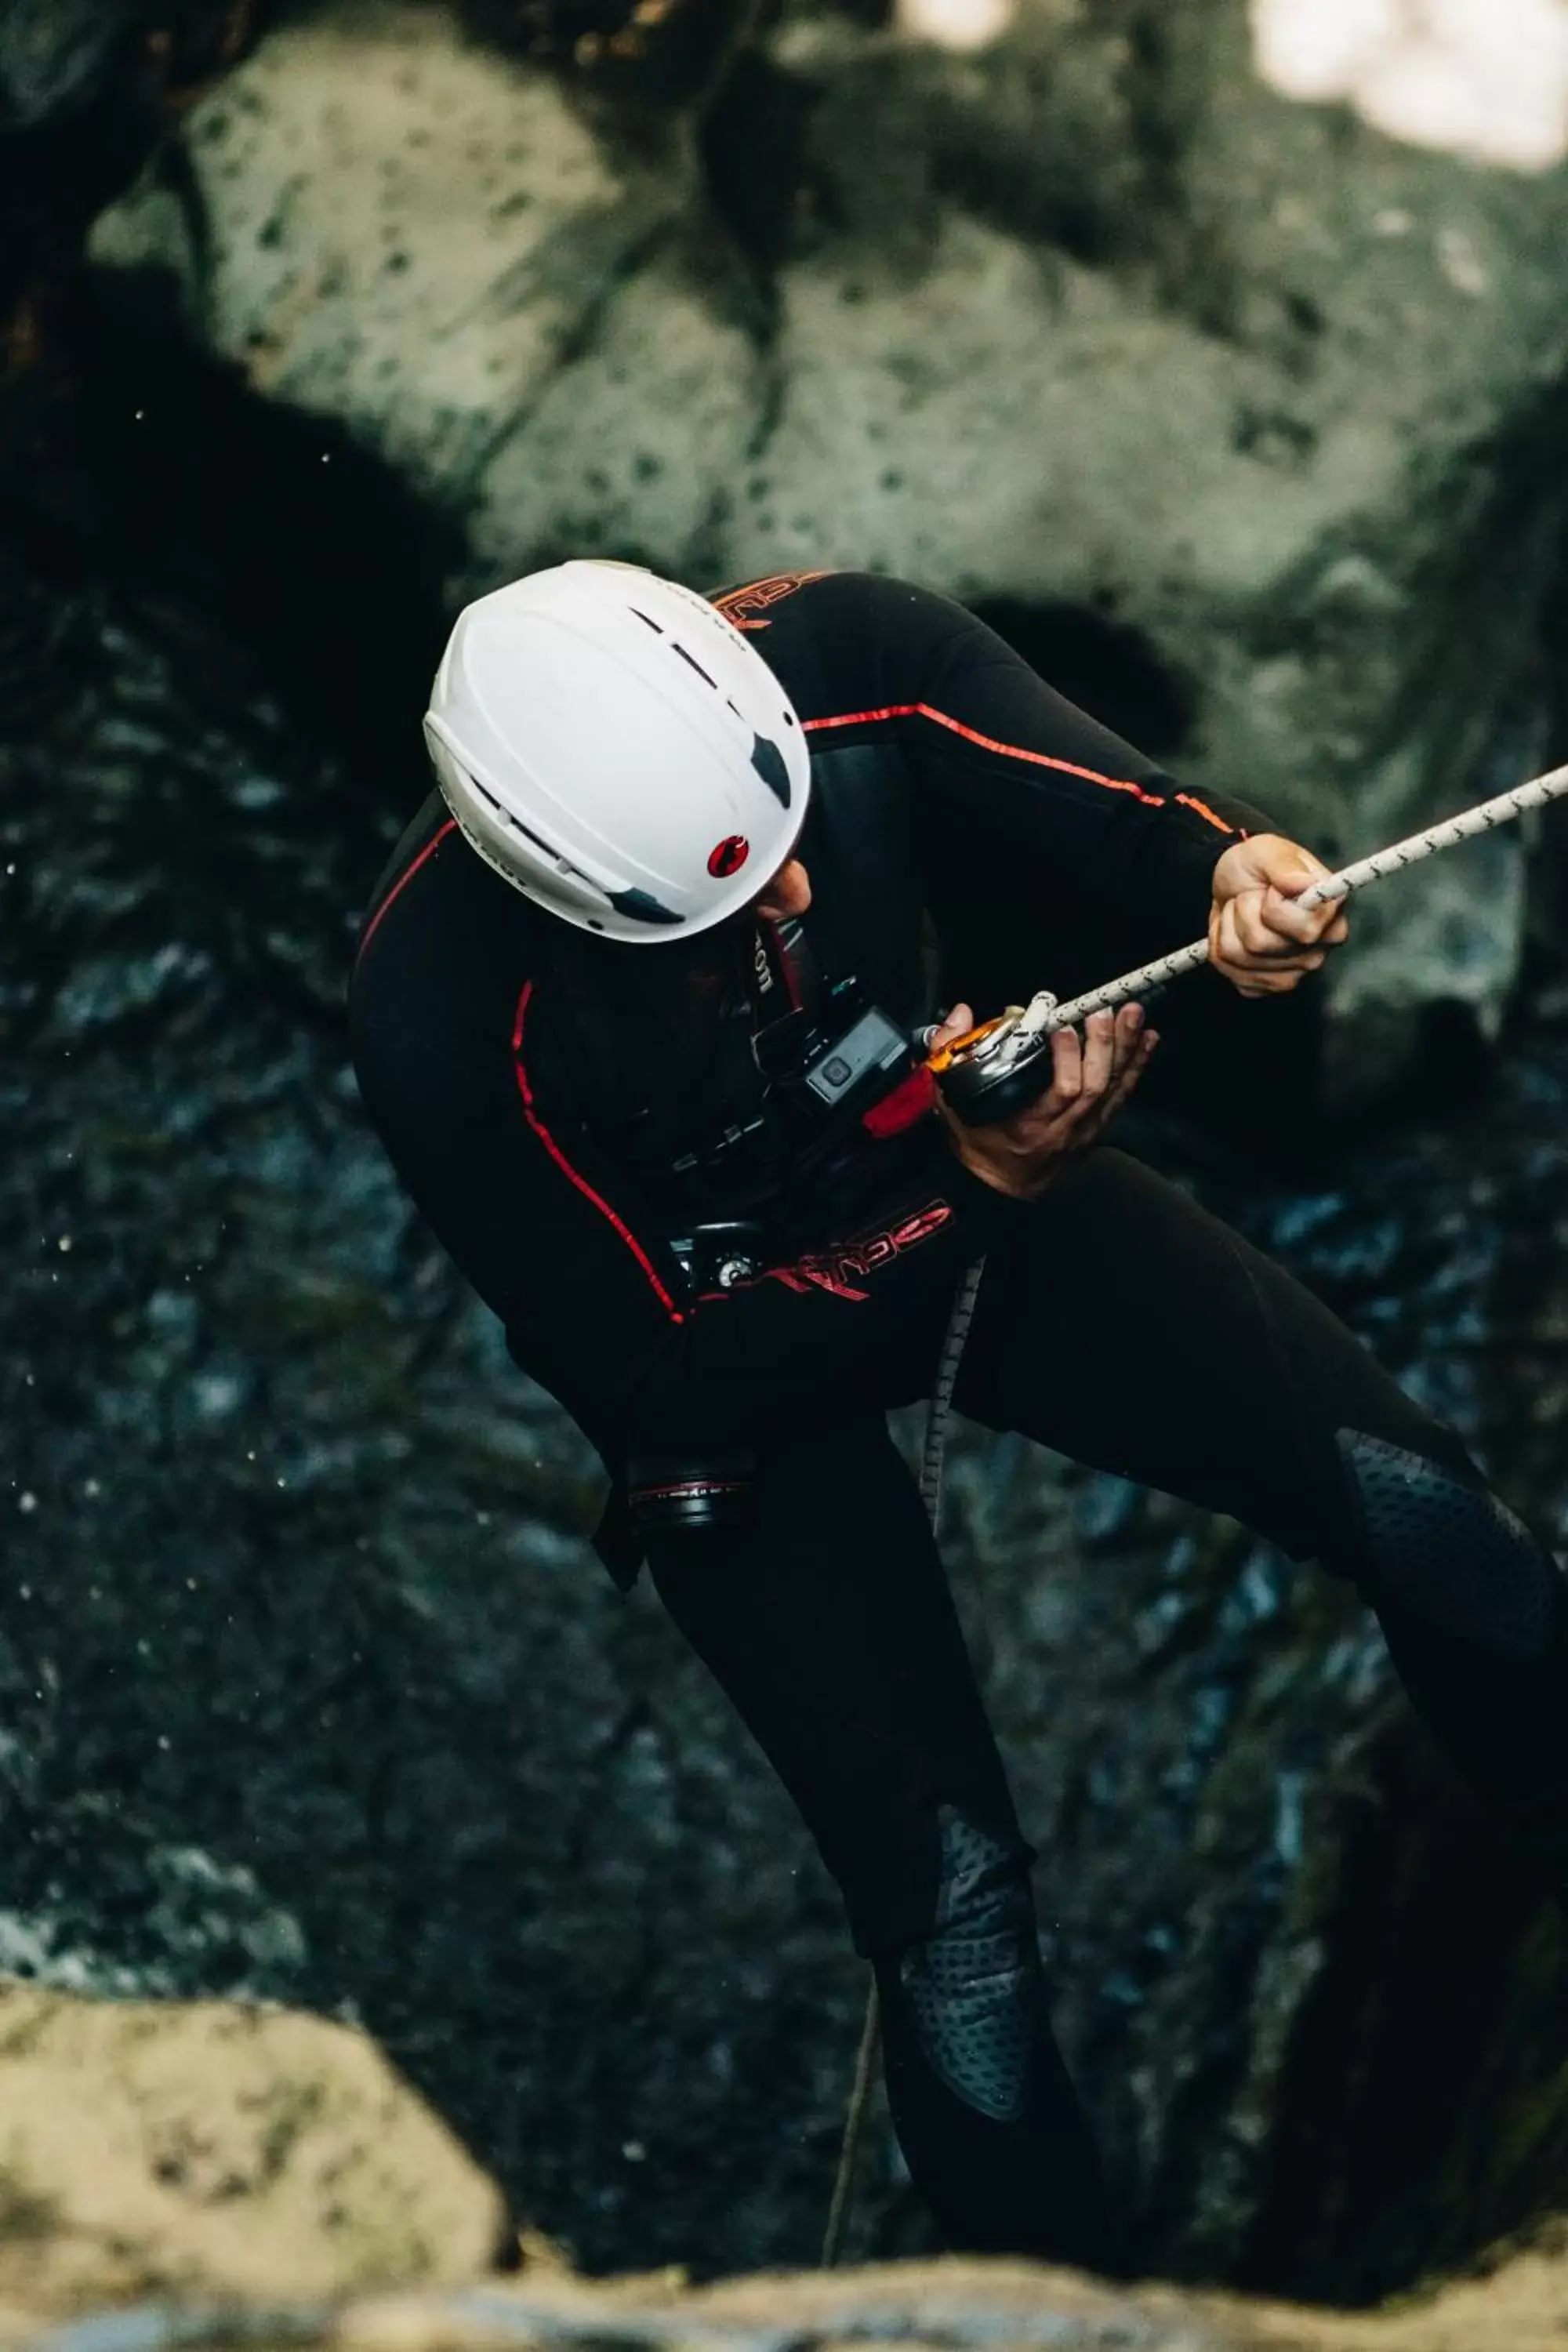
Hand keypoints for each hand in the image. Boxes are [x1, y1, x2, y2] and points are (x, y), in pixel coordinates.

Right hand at [931, 1000, 1156, 1200]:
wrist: (1004, 1187)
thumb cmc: (978, 1141)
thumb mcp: (953, 1104)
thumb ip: (950, 1055)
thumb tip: (962, 1013)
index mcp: (1029, 1126)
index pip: (1062, 1092)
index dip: (1068, 1058)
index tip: (1062, 1026)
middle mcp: (1065, 1130)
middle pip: (1096, 1086)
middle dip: (1104, 1045)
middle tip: (1103, 1011)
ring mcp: (1086, 1130)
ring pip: (1115, 1088)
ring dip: (1126, 1047)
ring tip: (1133, 1012)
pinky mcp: (1099, 1127)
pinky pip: (1124, 1094)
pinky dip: (1138, 1064)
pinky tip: (1148, 1037)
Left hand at [1208, 834, 1349, 997]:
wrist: (1232, 883)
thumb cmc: (1256, 866)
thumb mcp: (1268, 851)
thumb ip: (1285, 866)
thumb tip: (1301, 883)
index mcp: (1330, 914)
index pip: (1304, 930)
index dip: (1274, 907)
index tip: (1271, 890)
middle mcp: (1318, 949)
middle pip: (1261, 945)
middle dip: (1244, 914)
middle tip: (1251, 899)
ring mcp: (1293, 972)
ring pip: (1240, 958)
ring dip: (1228, 928)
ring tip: (1240, 912)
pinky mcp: (1265, 986)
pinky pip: (1230, 974)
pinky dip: (1221, 948)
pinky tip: (1234, 933)